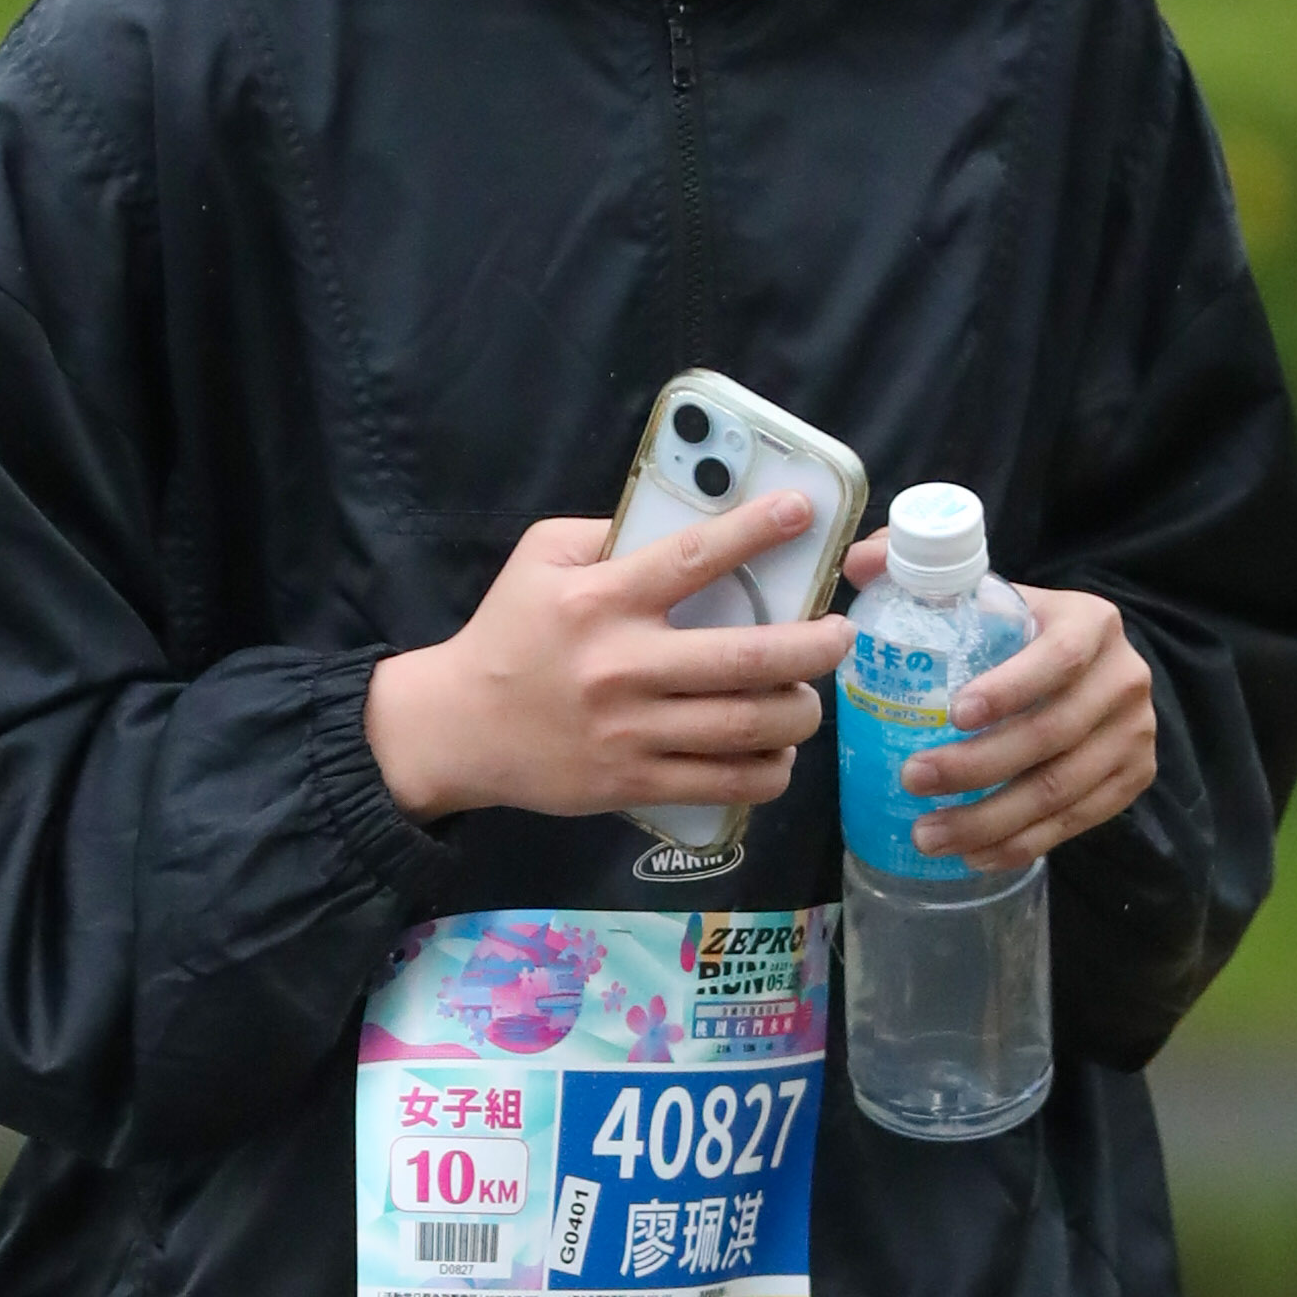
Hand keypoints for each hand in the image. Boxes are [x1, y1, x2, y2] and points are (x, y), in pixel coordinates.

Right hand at [367, 482, 849, 825]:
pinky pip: (725, 782)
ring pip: (748, 726)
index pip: (694, 558)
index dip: (755, 531)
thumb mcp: (539, 560)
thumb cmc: (506, 635)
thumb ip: (607, 535)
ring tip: (809, 697)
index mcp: (601, 600)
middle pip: (748, 659)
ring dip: (801, 711)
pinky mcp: (632, 782)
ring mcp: (630, 731)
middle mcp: (623, 666)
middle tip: (840, 635)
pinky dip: (769, 769)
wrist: (456, 728)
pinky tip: (777, 752)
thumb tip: (688, 523)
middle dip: (815, 646)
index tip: (803, 513)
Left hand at [857, 536, 1160, 870]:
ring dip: (990, 821)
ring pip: (1061, 790)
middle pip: (1051, 735)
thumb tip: (861, 563)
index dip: (1008, 690)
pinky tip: (974, 854)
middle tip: (913, 780)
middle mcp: (1123, 678)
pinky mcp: (1133, 777)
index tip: (952, 714)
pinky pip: (1077, 821)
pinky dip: (1022, 843)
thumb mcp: (987, 593)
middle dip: (977, 767)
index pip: (1056, 659)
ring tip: (927, 834)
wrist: (1092, 665)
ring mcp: (1134, 734)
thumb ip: (922, 571)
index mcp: (1091, 623)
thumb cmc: (1021, 630)